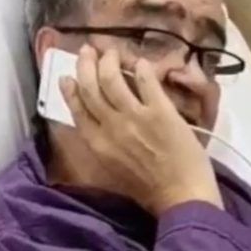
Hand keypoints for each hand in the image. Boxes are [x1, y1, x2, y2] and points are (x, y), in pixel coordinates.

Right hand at [61, 46, 222, 215]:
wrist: (182, 199)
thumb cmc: (152, 193)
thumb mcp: (117, 172)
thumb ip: (106, 148)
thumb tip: (102, 127)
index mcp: (98, 145)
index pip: (76, 109)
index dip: (70, 89)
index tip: (68, 76)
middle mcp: (111, 127)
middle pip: (90, 86)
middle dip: (86, 64)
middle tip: (88, 51)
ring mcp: (135, 117)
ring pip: (111, 76)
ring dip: (110, 59)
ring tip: (113, 52)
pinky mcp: (160, 112)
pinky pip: (146, 80)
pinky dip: (141, 67)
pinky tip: (142, 64)